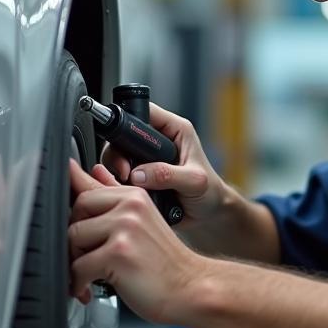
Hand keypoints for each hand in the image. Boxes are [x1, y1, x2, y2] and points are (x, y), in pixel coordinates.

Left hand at [68, 160, 202, 322]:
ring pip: (73, 237)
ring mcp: (125, 228)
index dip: (72, 209)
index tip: (68, 221)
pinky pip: (78, 266)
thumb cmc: (166, 262)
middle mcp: (131, 206)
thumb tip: (88, 172)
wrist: (192, 288)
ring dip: (75, 262)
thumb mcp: (141, 222)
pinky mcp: (118, 253)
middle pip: (76, 209)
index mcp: (135, 195)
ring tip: (91, 275)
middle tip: (85, 257)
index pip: (86, 188)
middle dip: (74, 238)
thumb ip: (114, 197)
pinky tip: (90, 289)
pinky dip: (78, 283)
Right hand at [100, 102, 227, 233]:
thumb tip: (139, 174)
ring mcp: (147, 158)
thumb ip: (168, 175)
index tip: (124, 146)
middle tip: (125, 173)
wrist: (208, 215)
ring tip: (127, 185)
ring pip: (118, 156)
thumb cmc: (210, 193)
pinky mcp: (139, 175)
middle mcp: (158, 141)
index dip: (129, 123)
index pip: (144, 111)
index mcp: (174, 129)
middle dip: (118, 154)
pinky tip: (128, 193)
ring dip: (117, 171)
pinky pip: (119, 174)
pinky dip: (118, 183)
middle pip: (123, 135)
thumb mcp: (195, 181)